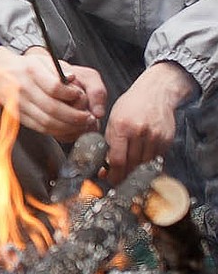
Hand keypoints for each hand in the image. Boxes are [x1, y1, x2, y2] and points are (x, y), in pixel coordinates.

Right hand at [0, 47, 106, 141]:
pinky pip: (39, 127)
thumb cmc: (24, 66)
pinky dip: (56, 131)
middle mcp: (24, 88)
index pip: (55, 87)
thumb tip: (72, 79)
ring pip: (47, 121)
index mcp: (31, 71)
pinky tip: (67, 128)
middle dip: (75, 116)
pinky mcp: (18, 115)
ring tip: (81, 125)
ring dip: (68, 127)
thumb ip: (59, 69)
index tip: (81, 95)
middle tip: (89, 118)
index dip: (71, 95)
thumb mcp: (42, 60)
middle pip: (53, 108)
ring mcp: (19, 104)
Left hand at [104, 62, 197, 182]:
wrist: (156, 93)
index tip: (109, 180)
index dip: (113, 174)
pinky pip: (156, 159)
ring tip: (128, 171)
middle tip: (117, 179)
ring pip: (144, 164)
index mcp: (121, 126)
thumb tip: (106, 166)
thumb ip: (109, 142)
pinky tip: (141, 161)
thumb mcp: (113, 120)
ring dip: (135, 171)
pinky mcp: (166, 140)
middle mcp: (139, 132)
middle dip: (123, 175)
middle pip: (131, 164)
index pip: (117, 159)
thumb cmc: (131, 105)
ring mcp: (155, 136)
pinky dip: (148, 163)